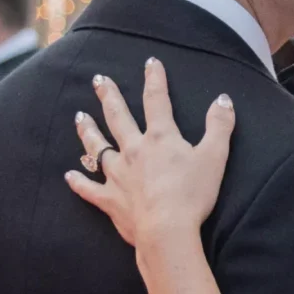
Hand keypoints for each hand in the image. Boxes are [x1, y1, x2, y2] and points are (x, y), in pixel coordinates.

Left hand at [65, 60, 235, 249]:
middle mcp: (133, 150)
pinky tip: (69, 175)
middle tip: (98, 79)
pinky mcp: (110, 199)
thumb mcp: (214, 157)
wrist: (167, 230)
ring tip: (79, 117)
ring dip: (88, 131)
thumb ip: (219, 126)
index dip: (154, 79)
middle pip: (118, 117)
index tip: (150, 62)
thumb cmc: (192, 194)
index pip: (156, 100)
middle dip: (109, 96)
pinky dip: (79, 182)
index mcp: (159, 138)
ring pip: (98, 147)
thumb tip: (223, 99)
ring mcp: (118, 175)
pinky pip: (89, 189)